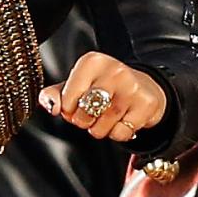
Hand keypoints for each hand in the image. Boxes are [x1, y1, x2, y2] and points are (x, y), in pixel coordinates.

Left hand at [39, 52, 166, 142]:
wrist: (145, 87)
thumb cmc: (105, 86)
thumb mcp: (76, 85)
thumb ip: (54, 95)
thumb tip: (51, 107)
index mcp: (92, 62)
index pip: (66, 101)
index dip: (69, 109)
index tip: (78, 103)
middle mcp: (113, 71)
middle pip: (83, 114)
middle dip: (84, 121)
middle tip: (93, 112)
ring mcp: (132, 88)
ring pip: (101, 127)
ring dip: (101, 129)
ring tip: (109, 115)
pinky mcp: (146, 104)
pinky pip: (120, 134)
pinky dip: (118, 134)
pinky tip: (124, 119)